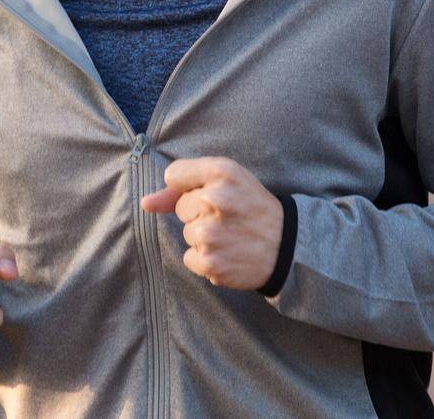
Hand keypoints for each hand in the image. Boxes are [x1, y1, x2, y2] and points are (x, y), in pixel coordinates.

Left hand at [140, 156, 281, 290]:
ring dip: (204, 238)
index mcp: (221, 172)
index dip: (191, 186)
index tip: (213, 192)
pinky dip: (206, 259)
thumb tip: (146, 203)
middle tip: (229, 217)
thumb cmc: (253, 207)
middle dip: (200, 212)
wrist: (287, 245)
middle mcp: (215, 200)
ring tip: (232, 235)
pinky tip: (229, 253)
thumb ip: (183, 184)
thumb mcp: (228, 180)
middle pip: (181, 207)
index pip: (174, 176)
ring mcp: (211, 234)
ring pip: (187, 234)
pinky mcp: (211, 263)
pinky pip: (189, 258)